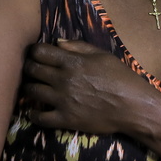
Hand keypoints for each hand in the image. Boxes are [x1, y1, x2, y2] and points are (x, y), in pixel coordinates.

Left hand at [22, 40, 151, 134]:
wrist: (133, 107)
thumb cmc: (121, 78)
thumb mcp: (102, 55)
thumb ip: (78, 46)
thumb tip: (57, 42)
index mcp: (71, 61)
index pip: (39, 52)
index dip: (33, 52)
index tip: (34, 54)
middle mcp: (63, 79)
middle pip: (32, 70)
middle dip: (27, 68)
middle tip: (29, 70)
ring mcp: (63, 100)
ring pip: (32, 91)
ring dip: (28, 88)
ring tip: (30, 88)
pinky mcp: (65, 119)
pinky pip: (40, 118)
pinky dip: (33, 115)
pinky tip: (32, 112)